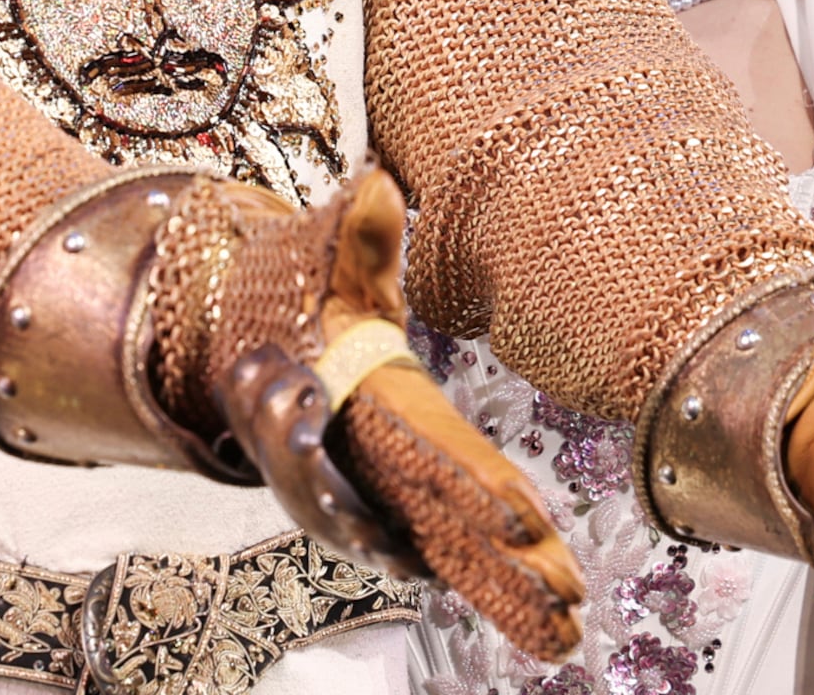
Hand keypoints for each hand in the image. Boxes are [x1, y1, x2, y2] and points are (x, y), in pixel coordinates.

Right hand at [149, 171, 583, 657]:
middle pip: (441, 530)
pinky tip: (548, 631)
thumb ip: (351, 233)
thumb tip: (378, 182)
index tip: (524, 513)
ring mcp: (369, 506)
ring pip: (446, 559)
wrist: (247, 357)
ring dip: (504, 598)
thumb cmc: (297, 306)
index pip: (423, 453)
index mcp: (349, 415)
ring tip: (566, 630)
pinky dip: (491, 598)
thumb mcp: (317, 262)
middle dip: (496, 566)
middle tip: (562, 588)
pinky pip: (445, 565)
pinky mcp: (391, 521)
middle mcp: (352, 477)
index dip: (474, 486)